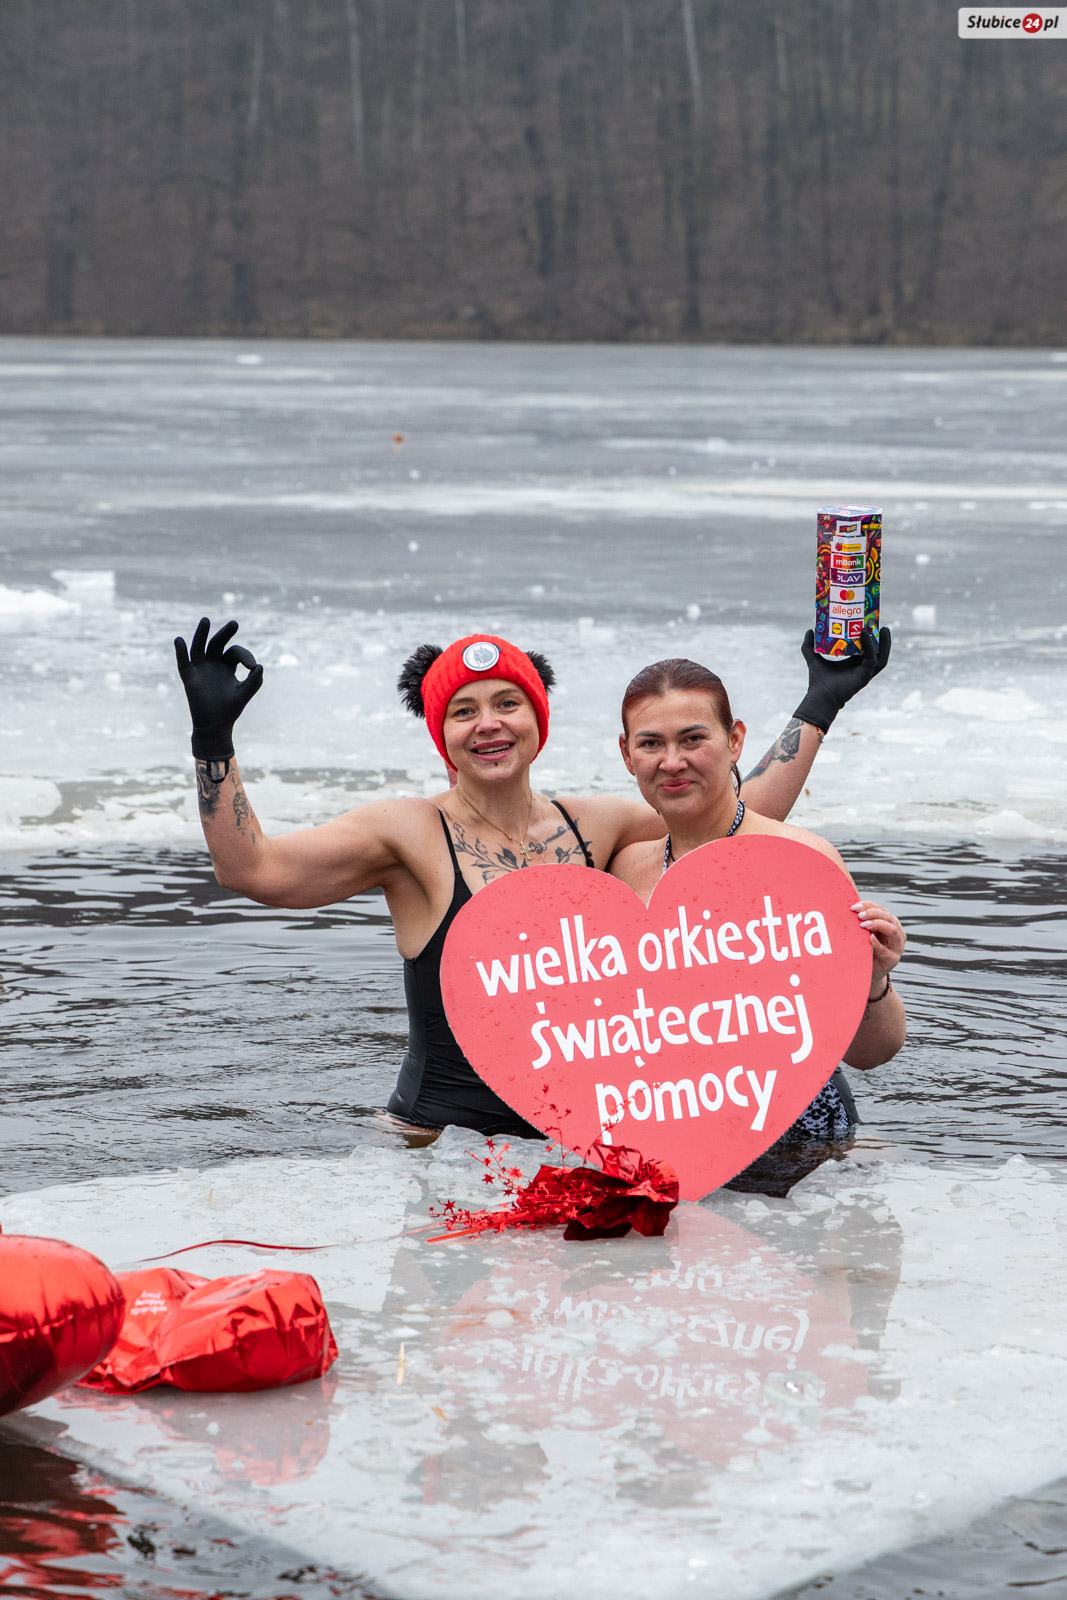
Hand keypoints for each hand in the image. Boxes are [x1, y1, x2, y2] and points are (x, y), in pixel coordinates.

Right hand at [174, 617, 263, 760]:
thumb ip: (254, 682)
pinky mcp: (189, 677)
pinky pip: (183, 662)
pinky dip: (180, 651)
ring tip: (206, 620)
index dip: (245, 656)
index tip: (252, 666)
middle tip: (235, 624)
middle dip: (225, 633)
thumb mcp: (244, 694)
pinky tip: (179, 640)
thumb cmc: (230, 709)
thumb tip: (260, 666)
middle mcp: (212, 664)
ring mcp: (200, 669)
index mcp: (227, 666)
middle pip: (217, 643)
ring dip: (202, 634)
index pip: (235, 652)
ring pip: (199, 647)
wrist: (215, 726)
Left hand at [793, 626, 891, 731]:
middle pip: (877, 652)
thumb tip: (810, 630)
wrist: (819, 696)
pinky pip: (872, 659)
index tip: (868, 622)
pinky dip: (870, 646)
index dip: (868, 637)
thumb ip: (809, 646)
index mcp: (853, 664)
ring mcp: (865, 673)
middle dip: (881, 639)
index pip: (865, 649)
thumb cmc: (818, 681)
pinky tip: (864, 633)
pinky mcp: (864, 676)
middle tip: (878, 623)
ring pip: (881, 657)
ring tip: (884, 629)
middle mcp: (861, 669)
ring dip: (885, 644)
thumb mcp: (813, 658)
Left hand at [851, 900, 904, 983]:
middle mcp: (897, 933)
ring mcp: (897, 947)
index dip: (869, 905)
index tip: (854, 906)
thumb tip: (850, 908)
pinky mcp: (892, 959)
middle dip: (873, 914)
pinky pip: (886, 951)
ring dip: (877, 924)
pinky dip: (878, 944)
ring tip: (863, 925)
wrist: (870, 972)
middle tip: (859, 915)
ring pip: (892, 930)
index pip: (882, 910)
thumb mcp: (866, 934)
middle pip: (889, 918)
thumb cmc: (867, 949)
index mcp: (891, 924)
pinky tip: (870, 939)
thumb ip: (864, 922)